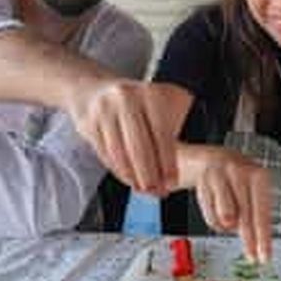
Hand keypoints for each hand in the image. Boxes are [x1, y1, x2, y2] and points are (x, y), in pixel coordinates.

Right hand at [67, 80, 181, 195]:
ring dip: (134, 177)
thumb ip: (179, 122)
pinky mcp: (88, 124)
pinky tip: (130, 179)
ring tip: (145, 189)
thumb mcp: (163, 101)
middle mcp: (125, 98)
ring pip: (120, 153)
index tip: (172, 181)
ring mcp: (104, 110)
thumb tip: (192, 153)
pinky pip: (106, 155)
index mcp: (150, 93)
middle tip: (158, 191)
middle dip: (150, 175)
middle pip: (139, 147)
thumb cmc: (138, 102)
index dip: (168, 162)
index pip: (162, 134)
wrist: (93, 89)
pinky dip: (119, 171)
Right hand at [181, 143, 271, 263]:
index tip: (265, 257)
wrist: (208, 158)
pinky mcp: (203, 179)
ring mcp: (220, 174)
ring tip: (228, 220)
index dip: (263, 237)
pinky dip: (214, 219)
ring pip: (225, 216)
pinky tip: (216, 210)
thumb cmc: (235, 180)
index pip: (262, 212)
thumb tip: (253, 242)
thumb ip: (253, 215)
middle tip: (252, 257)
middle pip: (245, 215)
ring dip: (227, 225)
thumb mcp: (250, 193)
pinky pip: (209, 213)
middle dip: (249, 239)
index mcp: (258, 175)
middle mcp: (240, 171)